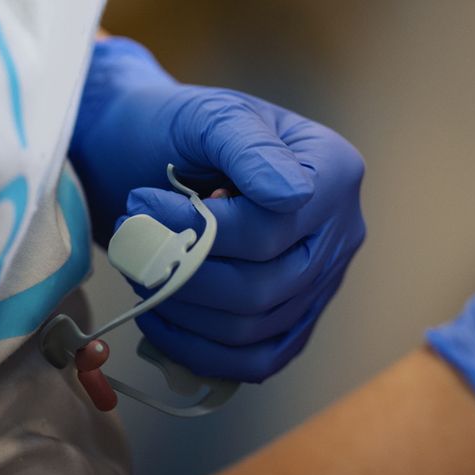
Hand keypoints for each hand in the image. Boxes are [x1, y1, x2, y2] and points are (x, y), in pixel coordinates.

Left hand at [69, 36, 366, 382]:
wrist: (147, 150)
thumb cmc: (179, 128)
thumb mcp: (210, 116)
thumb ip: (248, 148)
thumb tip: (292, 197)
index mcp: (334, 172)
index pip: (272, 231)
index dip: (200, 231)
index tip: (139, 203)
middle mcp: (341, 230)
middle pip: (267, 287)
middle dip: (185, 275)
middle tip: (132, 242)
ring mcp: (321, 280)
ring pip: (255, 327)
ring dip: (182, 308)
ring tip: (142, 268)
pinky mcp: (292, 317)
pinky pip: (259, 359)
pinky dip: (201, 350)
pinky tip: (159, 316)